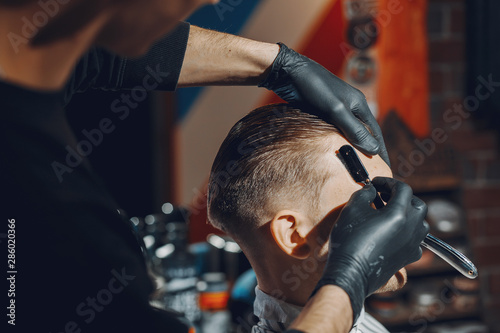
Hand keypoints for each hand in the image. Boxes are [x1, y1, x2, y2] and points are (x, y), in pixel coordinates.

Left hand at [259, 43, 388, 164]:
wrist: (288, 72)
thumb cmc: (314, 87)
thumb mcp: (335, 110)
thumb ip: (353, 129)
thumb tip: (373, 149)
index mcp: (358, 105)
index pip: (375, 133)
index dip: (380, 151)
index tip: (386, 169)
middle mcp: (350, 107)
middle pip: (362, 133)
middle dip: (367, 151)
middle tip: (370, 172)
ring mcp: (335, 109)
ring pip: (347, 133)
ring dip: (351, 147)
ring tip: (353, 166)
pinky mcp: (321, 111)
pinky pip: (333, 130)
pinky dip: (336, 142)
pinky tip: (333, 152)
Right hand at [312, 177, 428, 322]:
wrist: (351, 272)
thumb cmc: (350, 240)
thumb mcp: (352, 209)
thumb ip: (365, 194)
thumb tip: (371, 190)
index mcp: (399, 214)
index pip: (403, 189)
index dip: (389, 182)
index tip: (375, 183)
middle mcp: (411, 228)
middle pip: (417, 204)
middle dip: (402, 197)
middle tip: (383, 196)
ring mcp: (412, 244)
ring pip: (421, 223)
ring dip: (408, 214)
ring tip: (389, 213)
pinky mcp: (407, 258)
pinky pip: (416, 241)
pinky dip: (408, 233)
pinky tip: (392, 233)